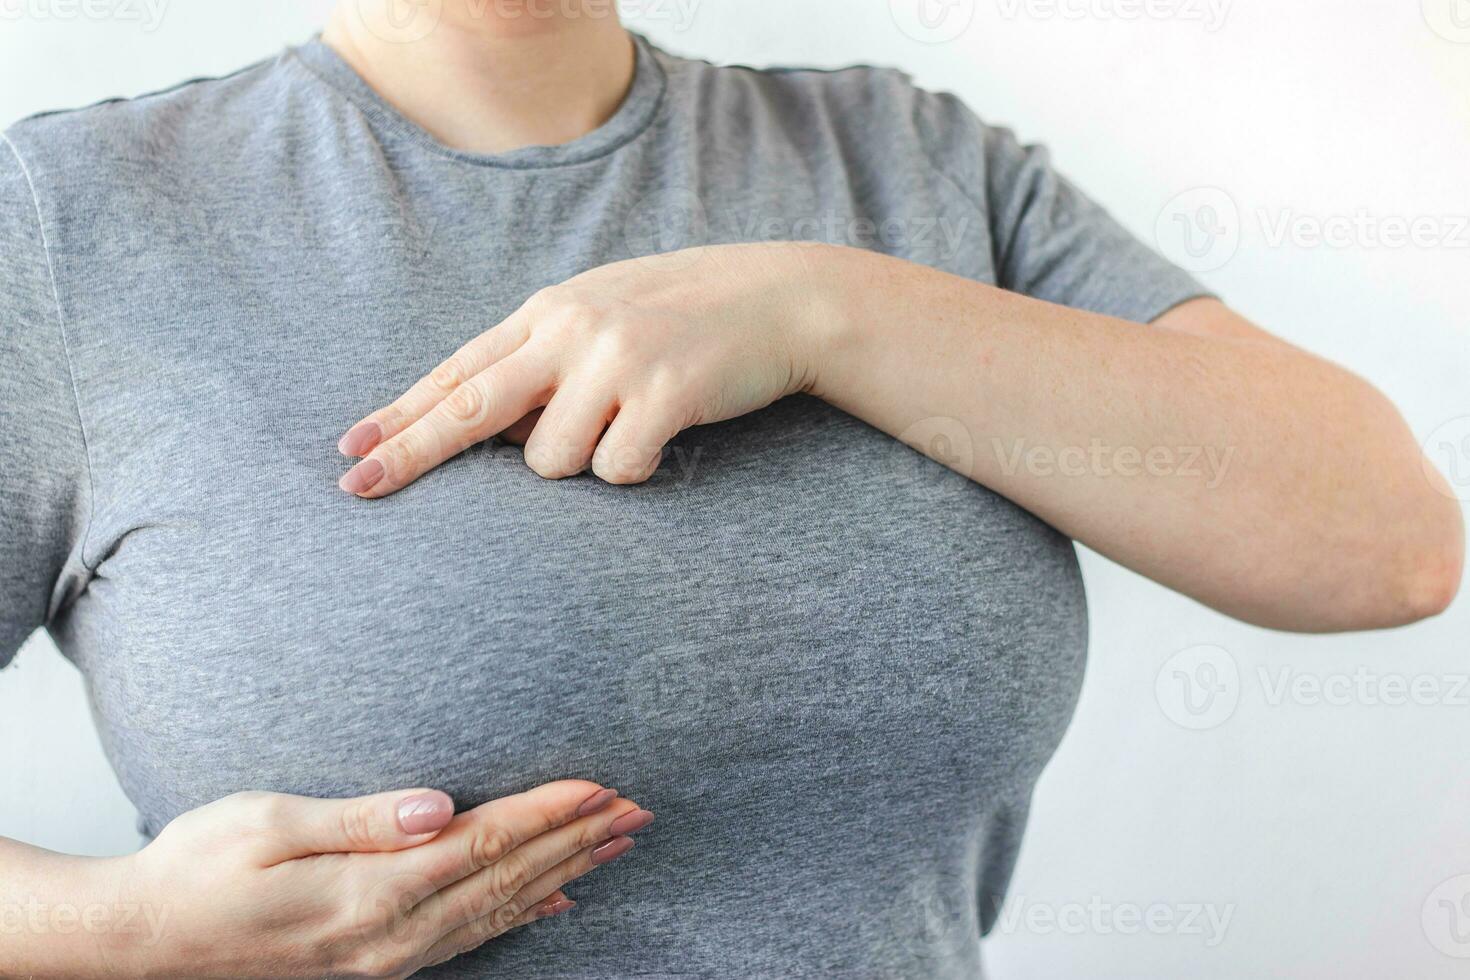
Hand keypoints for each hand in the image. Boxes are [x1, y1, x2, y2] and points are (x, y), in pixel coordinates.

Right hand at [100, 782, 650, 978]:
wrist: (139, 943)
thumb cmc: (195, 869)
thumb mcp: (267, 824)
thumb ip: (363, 819)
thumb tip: (440, 805)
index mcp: (368, 892)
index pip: (483, 844)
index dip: (548, 814)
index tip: (603, 786)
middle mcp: (389, 936)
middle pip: (507, 879)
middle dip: (578, 841)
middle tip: (638, 811)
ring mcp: (386, 960)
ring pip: (500, 911)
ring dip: (564, 874)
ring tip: (615, 846)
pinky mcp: (376, 966)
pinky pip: (470, 941)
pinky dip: (521, 916)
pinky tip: (555, 902)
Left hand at [336, 243, 830, 493]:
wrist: (782, 298)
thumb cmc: (688, 315)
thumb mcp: (606, 316)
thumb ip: (546, 360)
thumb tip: (496, 435)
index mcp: (550, 311)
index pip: (460, 372)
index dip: (403, 415)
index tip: (352, 451)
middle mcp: (572, 330)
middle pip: (471, 409)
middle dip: (411, 454)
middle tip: (356, 490)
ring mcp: (617, 359)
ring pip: (552, 462)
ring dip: (583, 465)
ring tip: (632, 426)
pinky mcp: (664, 391)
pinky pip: (618, 470)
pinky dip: (636, 469)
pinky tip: (667, 435)